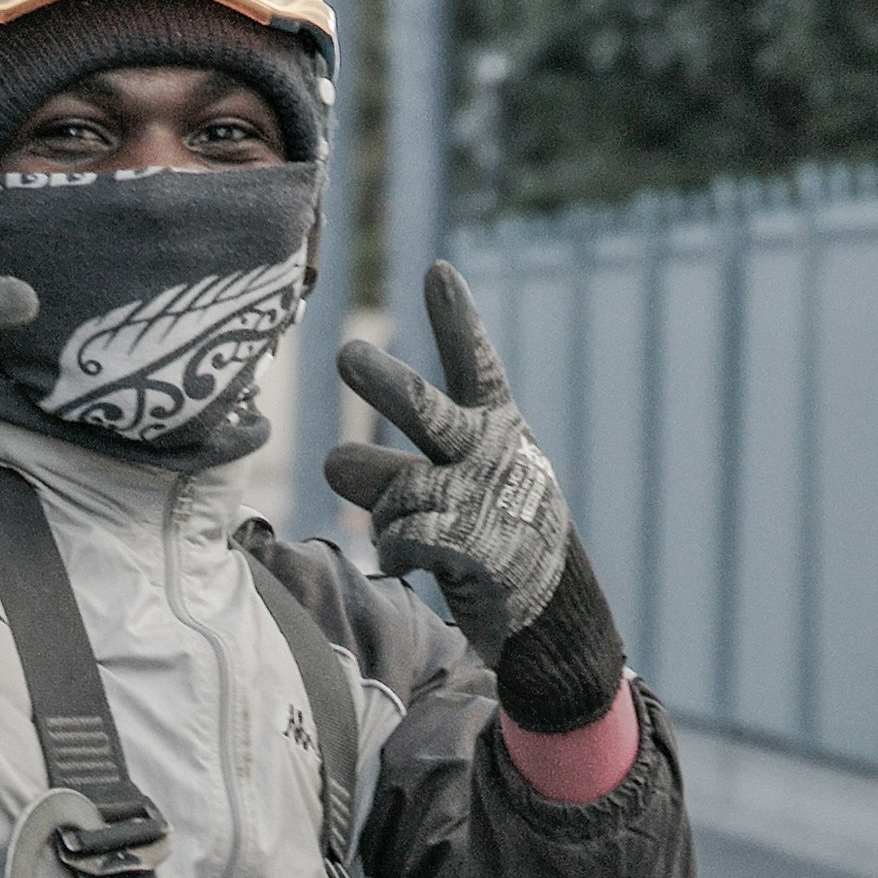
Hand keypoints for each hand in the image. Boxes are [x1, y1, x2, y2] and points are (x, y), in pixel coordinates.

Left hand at [325, 265, 577, 658]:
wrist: (545, 604)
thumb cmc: (491, 526)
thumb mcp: (456, 484)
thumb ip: (389, 468)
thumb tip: (332, 463)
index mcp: (497, 422)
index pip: (475, 364)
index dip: (457, 321)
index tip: (437, 273)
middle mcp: (490, 450)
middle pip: (423, 411)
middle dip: (385, 383)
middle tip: (347, 356)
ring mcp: (484, 498)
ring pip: (394, 489)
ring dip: (385, 514)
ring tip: (403, 526)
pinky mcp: (474, 546)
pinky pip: (399, 537)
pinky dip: (393, 550)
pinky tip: (407, 559)